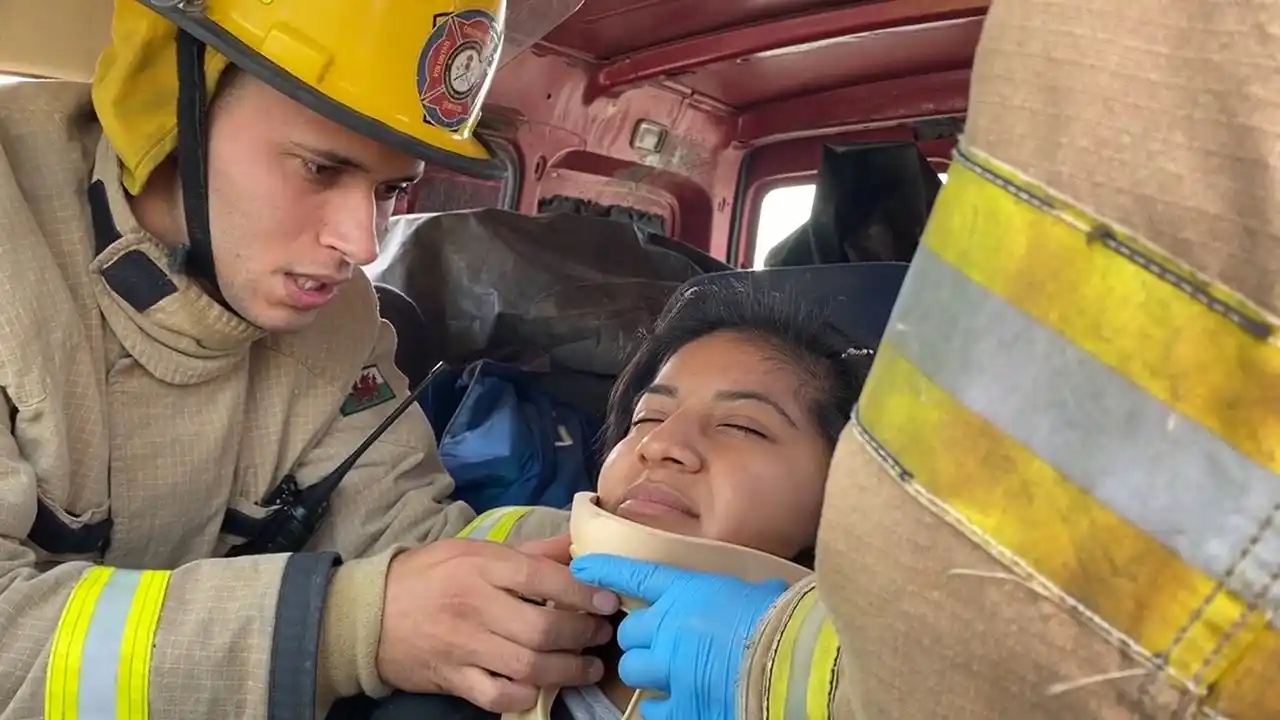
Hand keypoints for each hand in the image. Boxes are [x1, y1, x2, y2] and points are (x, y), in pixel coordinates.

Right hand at [377, 538, 620, 711]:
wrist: (368, 612)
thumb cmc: (428, 574)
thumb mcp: (474, 549)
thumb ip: (529, 551)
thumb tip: (577, 546)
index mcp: (482, 566)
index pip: (543, 580)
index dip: (583, 592)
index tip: (608, 600)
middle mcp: (475, 606)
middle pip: (543, 629)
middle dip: (582, 635)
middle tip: (600, 635)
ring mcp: (463, 646)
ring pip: (528, 666)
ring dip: (567, 670)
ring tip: (587, 666)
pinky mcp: (452, 678)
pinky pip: (497, 696)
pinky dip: (525, 695)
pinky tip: (542, 687)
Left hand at [571, 555, 787, 719]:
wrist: (793, 661)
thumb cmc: (779, 618)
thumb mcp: (750, 590)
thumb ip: (727, 592)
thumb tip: (752, 591)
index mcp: (686, 591)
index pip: (633, 576)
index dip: (603, 571)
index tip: (580, 566)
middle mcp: (669, 627)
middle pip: (629, 633)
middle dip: (639, 638)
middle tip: (658, 642)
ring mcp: (671, 668)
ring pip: (633, 670)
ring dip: (646, 671)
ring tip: (666, 673)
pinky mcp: (683, 704)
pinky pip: (654, 708)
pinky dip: (662, 705)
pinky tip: (673, 702)